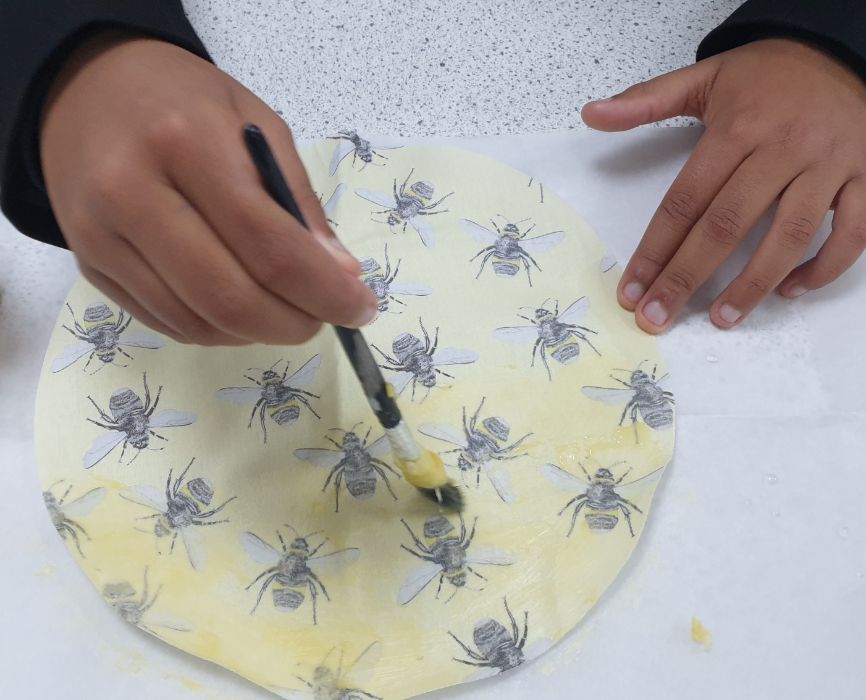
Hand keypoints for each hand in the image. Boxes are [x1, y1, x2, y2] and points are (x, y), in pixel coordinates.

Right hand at [41, 35, 377, 344]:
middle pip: (229, 298)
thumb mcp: (257, 124)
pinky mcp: (90, 266)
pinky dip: (220, 330)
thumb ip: (299, 203)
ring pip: (198, 323)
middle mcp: (131, 194)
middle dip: (294, 323)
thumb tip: (339, 276)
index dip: (324, 292)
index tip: (360, 309)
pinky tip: (242, 308)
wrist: (86, 90)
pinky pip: (169, 323)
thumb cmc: (184, 100)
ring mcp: (101, 237)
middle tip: (324, 317)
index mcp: (185, 143)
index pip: (268, 246)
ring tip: (287, 309)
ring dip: (258, 332)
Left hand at [582, 38, 865, 331]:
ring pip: (791, 236)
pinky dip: (823, 267)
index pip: (685, 201)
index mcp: (737, 129)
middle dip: (686, 277)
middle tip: (658, 317)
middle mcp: (782, 149)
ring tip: (721, 319)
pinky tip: (789, 290)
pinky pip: (852, 232)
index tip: (632, 289)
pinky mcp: (864, 177)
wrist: (842, 49)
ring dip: (754, 284)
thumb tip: (592, 113)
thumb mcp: (705, 76)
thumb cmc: (768, 73)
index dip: (655, 250)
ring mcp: (827, 166)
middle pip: (727, 226)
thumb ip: (647, 100)